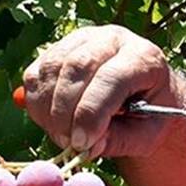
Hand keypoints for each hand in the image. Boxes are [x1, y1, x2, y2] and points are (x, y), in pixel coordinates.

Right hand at [20, 25, 177, 157]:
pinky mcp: (58, 49)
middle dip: (66, 112)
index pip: (111, 78)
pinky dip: (37, 103)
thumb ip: (119, 140)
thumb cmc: (150, 117)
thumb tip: (86, 146)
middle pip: (77, 67)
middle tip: (68, 143)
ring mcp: (83, 39)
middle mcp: (112, 39)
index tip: (82, 144)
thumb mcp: (146, 135)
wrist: (145, 96)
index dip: (91, 112)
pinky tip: (53, 123)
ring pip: (52, 69)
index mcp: (144, 57)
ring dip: (49, 110)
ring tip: (62, 136)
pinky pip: (35, 74)